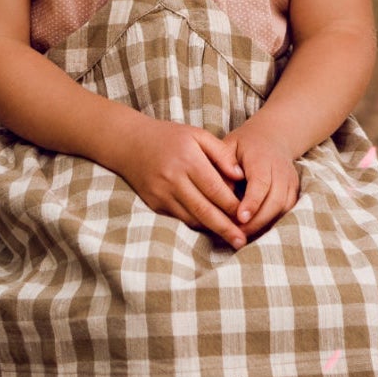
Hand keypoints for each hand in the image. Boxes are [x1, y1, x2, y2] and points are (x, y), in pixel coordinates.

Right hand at [113, 117, 247, 247]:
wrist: (130, 144)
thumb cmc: (170, 137)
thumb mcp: (198, 135)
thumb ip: (221, 154)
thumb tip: (241, 176)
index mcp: (187, 160)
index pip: (214, 188)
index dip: (232, 205)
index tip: (247, 216)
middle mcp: (173, 179)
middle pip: (204, 209)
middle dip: (224, 227)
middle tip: (242, 241)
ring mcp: (162, 194)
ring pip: (191, 218)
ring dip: (212, 230)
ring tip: (231, 239)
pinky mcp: (155, 204)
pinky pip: (180, 218)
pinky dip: (197, 224)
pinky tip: (210, 228)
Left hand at [223, 122, 302, 241]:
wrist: (272, 137)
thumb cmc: (243, 145)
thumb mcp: (228, 147)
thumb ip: (222, 166)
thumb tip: (218, 191)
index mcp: (262, 157)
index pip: (261, 182)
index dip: (252, 202)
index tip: (240, 218)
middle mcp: (281, 169)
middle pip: (276, 199)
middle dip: (258, 220)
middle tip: (237, 232)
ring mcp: (290, 180)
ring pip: (284, 207)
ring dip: (266, 224)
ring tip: (244, 234)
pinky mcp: (294, 190)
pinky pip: (288, 210)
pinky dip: (274, 222)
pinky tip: (257, 229)